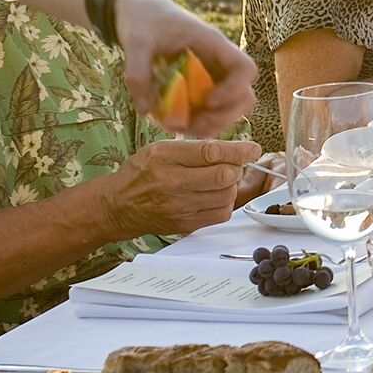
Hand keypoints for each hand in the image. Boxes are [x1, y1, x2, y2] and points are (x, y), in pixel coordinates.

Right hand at [98, 136, 262, 238]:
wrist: (119, 205)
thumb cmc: (141, 172)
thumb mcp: (161, 148)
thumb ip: (195, 148)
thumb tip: (233, 149)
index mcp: (166, 158)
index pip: (211, 152)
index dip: (238, 150)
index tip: (253, 148)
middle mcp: (172, 183)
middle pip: (223, 175)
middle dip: (236, 167)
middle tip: (232, 164)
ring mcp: (179, 207)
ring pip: (226, 195)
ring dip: (231, 185)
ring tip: (221, 180)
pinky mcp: (185, 224)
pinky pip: (221, 213)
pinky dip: (225, 202)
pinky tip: (215, 195)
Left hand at [114, 0, 256, 136]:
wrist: (140, 9)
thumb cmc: (144, 18)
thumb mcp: (136, 41)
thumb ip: (138, 72)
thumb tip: (145, 110)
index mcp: (212, 44)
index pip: (245, 69)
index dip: (233, 90)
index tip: (207, 101)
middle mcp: (218, 63)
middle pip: (244, 96)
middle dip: (224, 116)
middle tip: (195, 123)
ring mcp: (210, 77)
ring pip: (229, 108)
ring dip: (211, 124)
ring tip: (182, 127)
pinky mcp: (197, 88)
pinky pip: (208, 111)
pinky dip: (196, 123)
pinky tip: (172, 122)